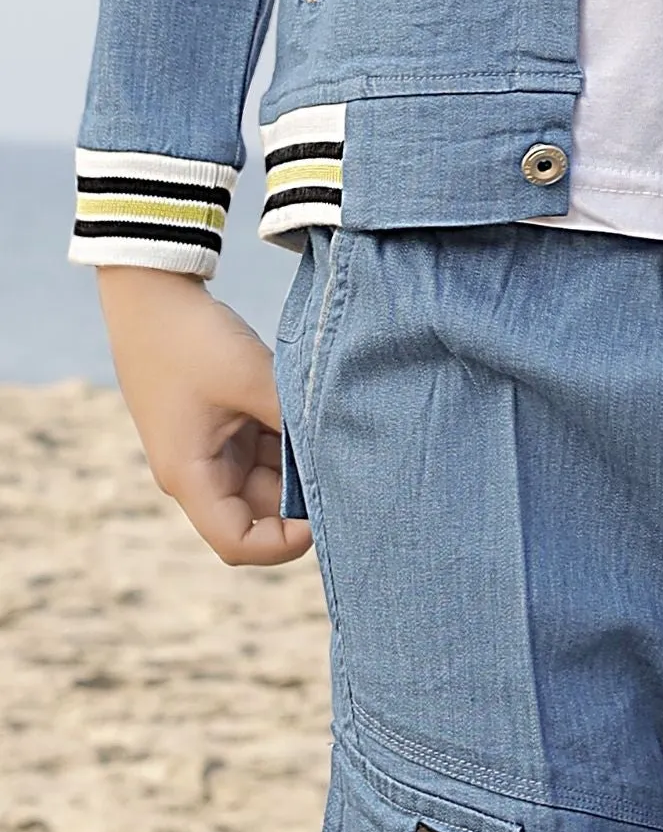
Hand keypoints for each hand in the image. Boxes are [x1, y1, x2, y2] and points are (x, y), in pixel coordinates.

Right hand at [96, 268, 312, 566]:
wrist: (150, 287)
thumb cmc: (190, 336)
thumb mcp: (253, 380)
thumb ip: (297, 425)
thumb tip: (343, 457)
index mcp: (189, 475)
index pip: (238, 544)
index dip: (284, 544)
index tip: (321, 518)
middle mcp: (196, 474)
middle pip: (258, 516)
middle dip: (298, 497)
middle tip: (337, 465)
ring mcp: (207, 454)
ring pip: (265, 485)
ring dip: (294, 467)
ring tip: (315, 429)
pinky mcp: (219, 432)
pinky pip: (260, 456)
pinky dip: (285, 444)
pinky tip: (301, 416)